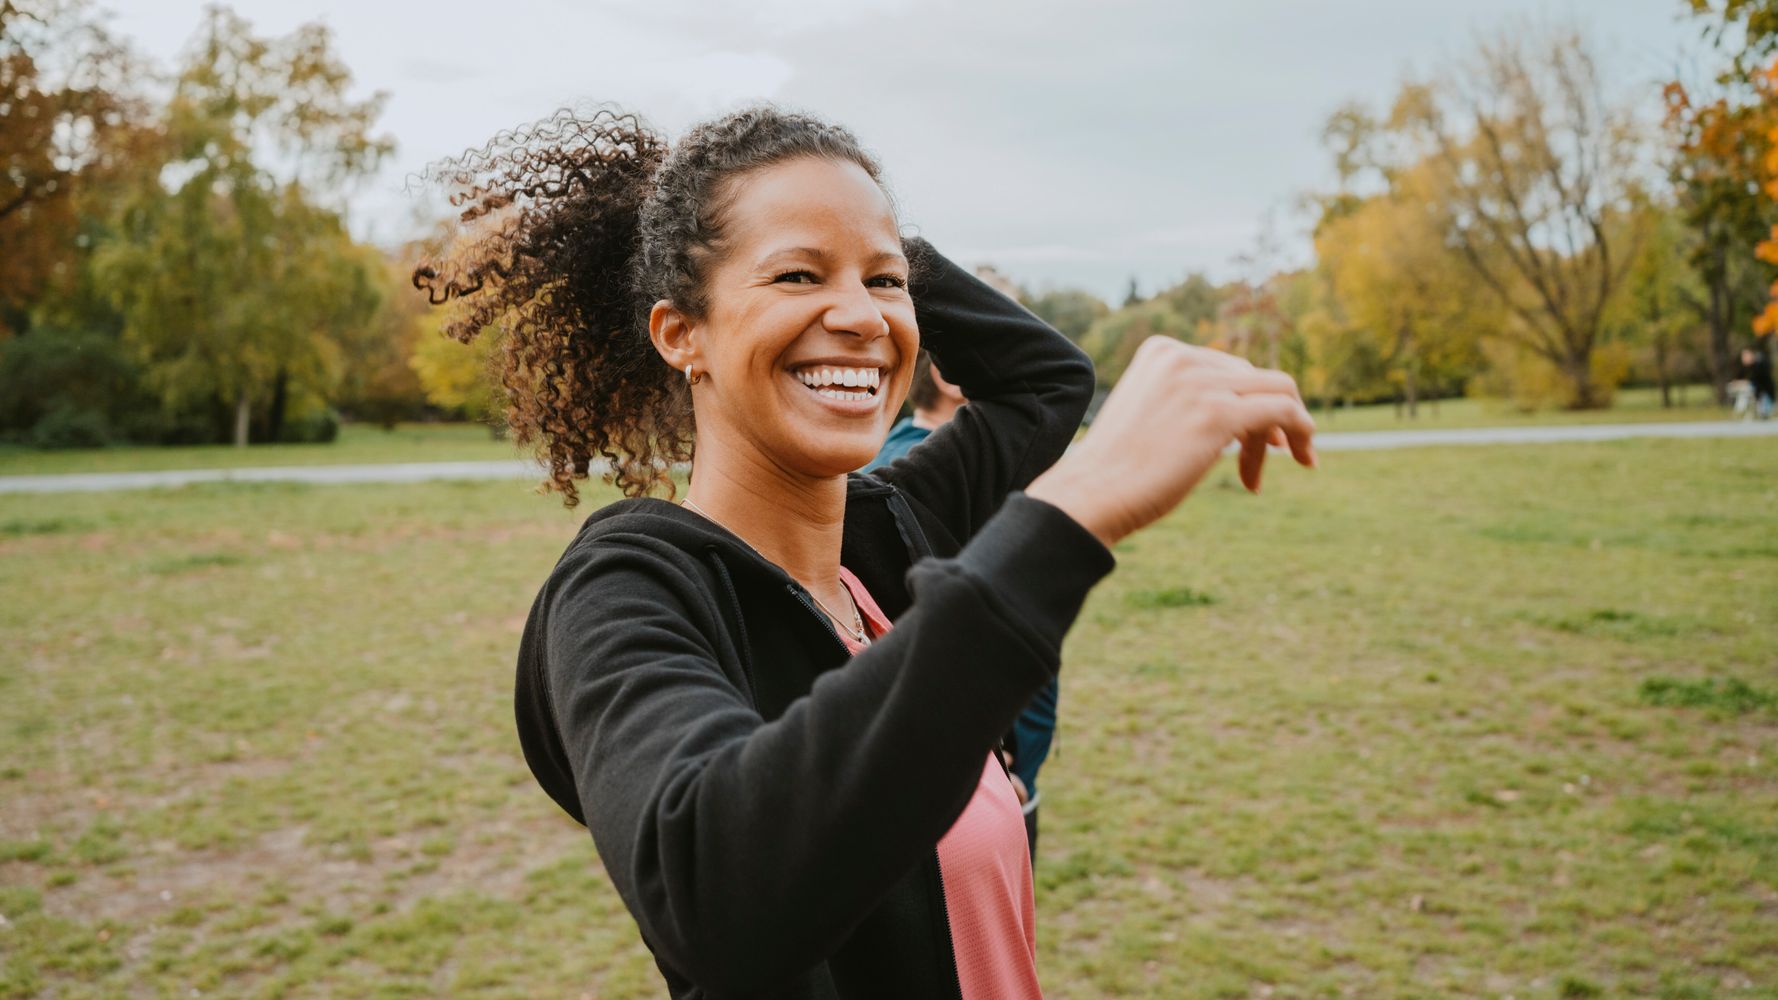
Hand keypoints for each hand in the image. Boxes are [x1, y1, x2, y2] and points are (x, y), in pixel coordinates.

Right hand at [1026, 337, 1315, 547]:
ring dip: (1284, 433)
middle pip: (1254, 379)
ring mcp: (1201, 382)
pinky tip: (1306, 459)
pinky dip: (1303, 433)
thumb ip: (1186, 401)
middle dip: (1264, 421)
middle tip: (1258, 465)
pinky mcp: (1219, 413)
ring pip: (1278, 392)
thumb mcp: (1150, 417)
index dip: (1247, 403)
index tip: (1255, 441)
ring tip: (1272, 471)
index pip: (1228, 367)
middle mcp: (1183, 357)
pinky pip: (1285, 411)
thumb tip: (1245, 414)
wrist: (1091, 495)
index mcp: (1161, 351)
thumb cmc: (1115, 471)